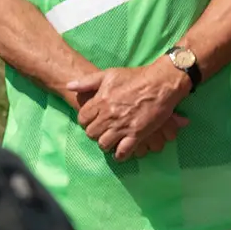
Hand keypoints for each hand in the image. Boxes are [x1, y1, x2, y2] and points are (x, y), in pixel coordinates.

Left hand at [68, 62, 192, 160]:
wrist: (160, 83)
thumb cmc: (136, 77)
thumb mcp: (109, 74)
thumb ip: (87, 81)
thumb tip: (69, 85)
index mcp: (100, 102)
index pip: (83, 119)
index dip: (87, 121)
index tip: (94, 120)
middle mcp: (108, 116)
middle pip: (92, 134)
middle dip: (96, 133)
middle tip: (103, 131)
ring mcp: (122, 126)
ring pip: (104, 144)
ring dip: (107, 144)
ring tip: (112, 141)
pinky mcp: (137, 134)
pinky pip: (122, 152)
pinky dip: (120, 155)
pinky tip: (122, 152)